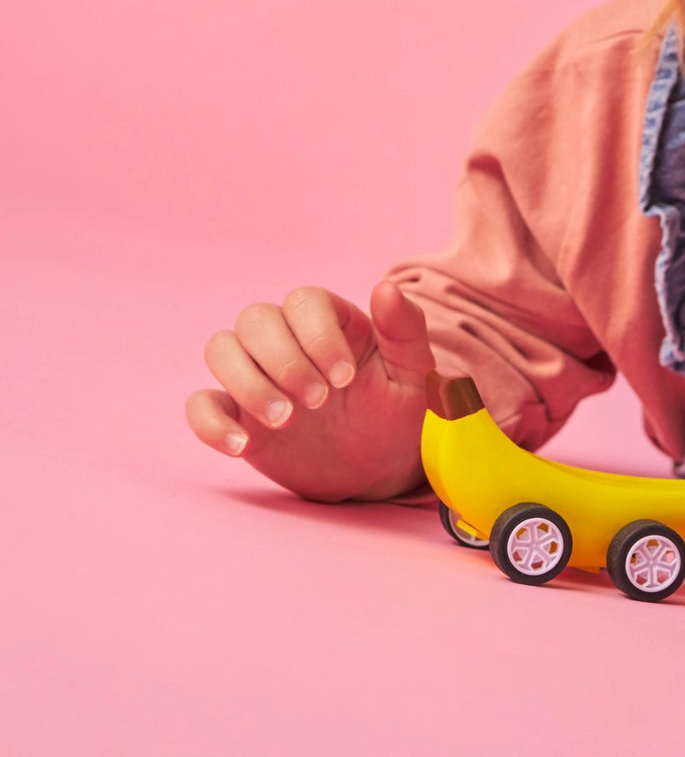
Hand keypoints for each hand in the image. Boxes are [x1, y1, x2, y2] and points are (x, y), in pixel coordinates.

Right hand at [185, 280, 433, 501]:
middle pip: (255, 318)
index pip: (304, 302)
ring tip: (284, 421)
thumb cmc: (396, 413)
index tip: (344, 380)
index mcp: (330, 322)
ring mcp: (257, 375)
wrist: (377, 469)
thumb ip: (404, 331)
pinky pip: (200, 404)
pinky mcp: (236, 414)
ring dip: (246, 382)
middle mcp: (288, 340)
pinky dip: (211, 423)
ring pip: (221, 348)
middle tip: (317, 402)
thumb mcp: (412, 376)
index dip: (318, 335)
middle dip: (282, 360)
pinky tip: (242, 446)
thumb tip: (386, 287)